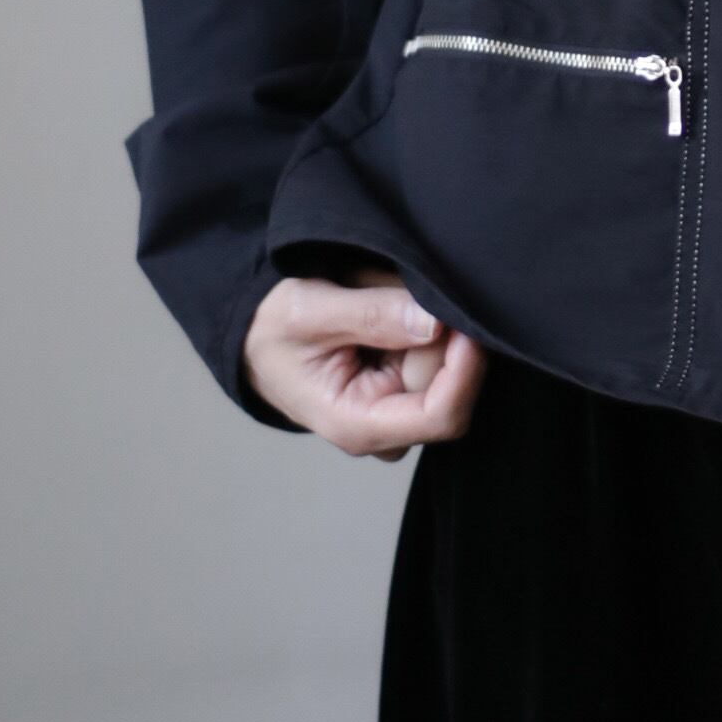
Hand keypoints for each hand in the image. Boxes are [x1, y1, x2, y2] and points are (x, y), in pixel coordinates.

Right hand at [242, 268, 487, 455]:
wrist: (256, 339)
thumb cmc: (272, 331)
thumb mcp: (307, 310)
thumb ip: (369, 315)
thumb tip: (433, 324)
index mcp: (359, 425)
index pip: (441, 416)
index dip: (464, 371)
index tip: (465, 325)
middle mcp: (389, 429)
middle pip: (448, 380)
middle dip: (428, 330)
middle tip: (380, 292)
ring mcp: (402, 412)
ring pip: (446, 362)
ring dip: (421, 321)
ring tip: (371, 301)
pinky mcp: (410, 392)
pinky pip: (439, 353)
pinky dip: (420, 324)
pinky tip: (383, 315)